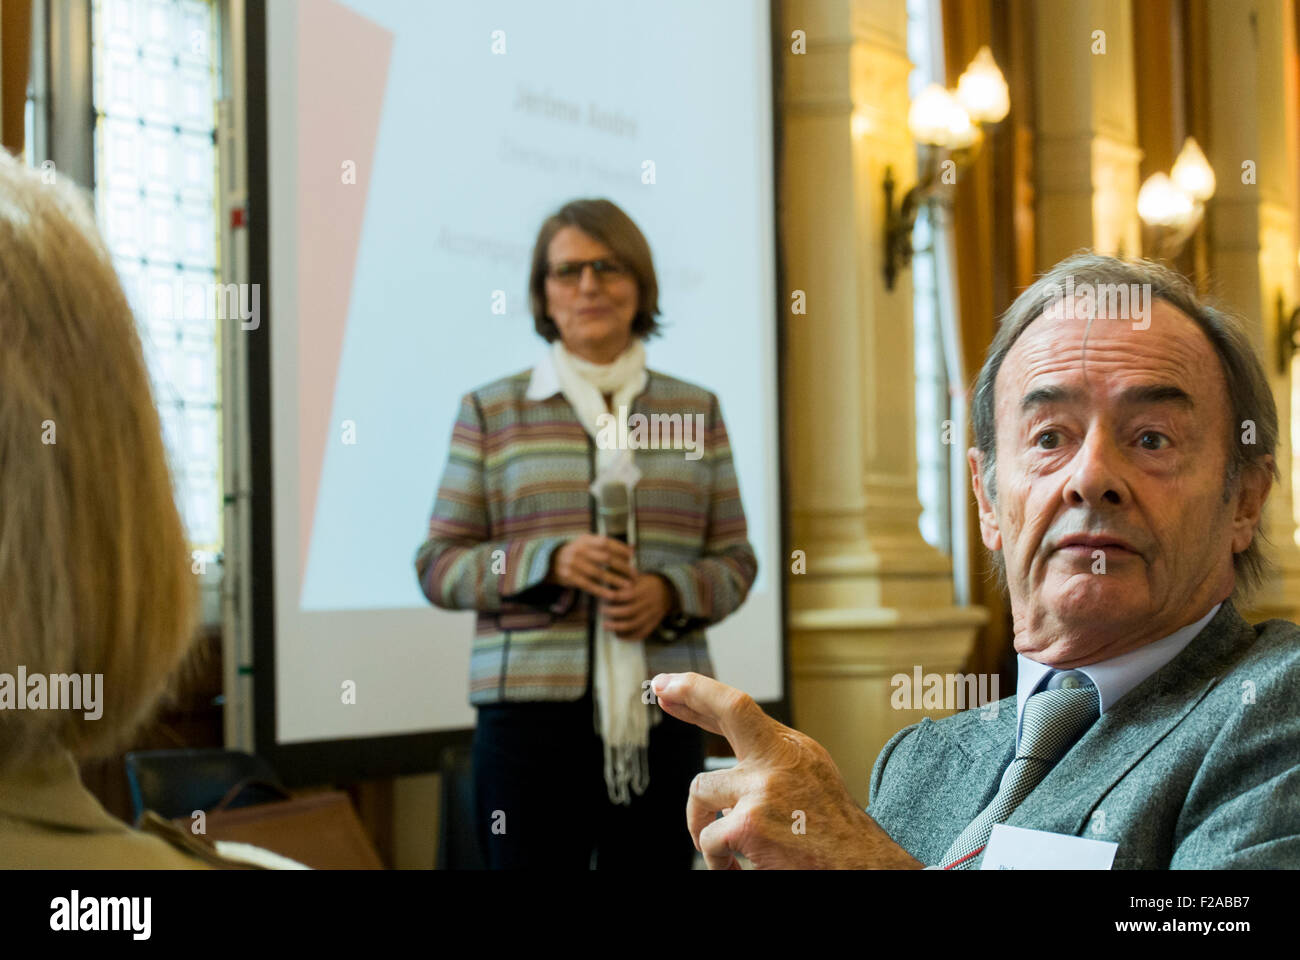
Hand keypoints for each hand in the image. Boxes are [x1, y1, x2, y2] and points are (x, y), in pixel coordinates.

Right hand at [548, 535, 633, 600]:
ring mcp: (573, 563)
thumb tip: (632, 549)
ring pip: (598, 573)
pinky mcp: (570, 577)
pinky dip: (601, 591)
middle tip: (634, 574)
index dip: (620, 548)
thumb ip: (606, 545)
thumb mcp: (588, 543)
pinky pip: (589, 585)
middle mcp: (578, 549)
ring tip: (628, 586)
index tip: (632, 556)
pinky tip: (612, 595)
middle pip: (605, 558)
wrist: (553, 561)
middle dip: (622, 566)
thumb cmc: (579, 552)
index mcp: (585, 539)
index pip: (606, 542)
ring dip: (615, 580)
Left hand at [602, 573, 674, 641]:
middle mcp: (648, 603)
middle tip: (601, 611)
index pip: (628, 595)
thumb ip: (623, 576)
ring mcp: (651, 614)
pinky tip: (618, 635)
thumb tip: (606, 574)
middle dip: (613, 613)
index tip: (603, 597)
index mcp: (643, 590)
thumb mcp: (636, 576)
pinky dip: (630, 637)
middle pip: (630, 611)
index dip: (614, 598)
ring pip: (634, 624)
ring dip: (618, 626)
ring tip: (605, 626)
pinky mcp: (653, 623)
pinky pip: (642, 633)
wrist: (667, 591)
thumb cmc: (646, 583)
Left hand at [649, 672, 923, 869]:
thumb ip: (771, 763)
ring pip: (700, 791)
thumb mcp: (808, 781)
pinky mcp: (750, 823)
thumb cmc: (831, 834)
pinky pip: (708, 837)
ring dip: (699, 822)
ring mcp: (763, 788)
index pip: (741, 710)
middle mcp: (780, 760)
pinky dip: (715, 858)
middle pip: (730, 706)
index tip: (671, 686)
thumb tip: (733, 754)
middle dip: (689, 691)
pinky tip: (733, 867)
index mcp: (792, 750)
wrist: (861, 868)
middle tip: (660, 688)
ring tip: (720, 848)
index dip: (701, 694)